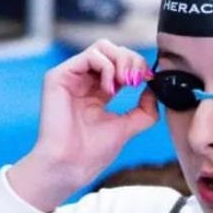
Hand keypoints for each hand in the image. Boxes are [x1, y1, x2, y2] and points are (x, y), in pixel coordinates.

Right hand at [8, 40, 158, 210]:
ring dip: (122, 61)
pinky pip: (90, 55)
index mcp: (98, 91)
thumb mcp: (128, 127)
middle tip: (138, 80)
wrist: (71, 166)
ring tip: (126, 83)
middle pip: (113, 49)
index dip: (138, 66)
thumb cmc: (93, 152)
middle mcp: (83, 81)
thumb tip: (153, 89)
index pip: (121, 63)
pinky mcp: (59, 76)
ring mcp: (71, 77)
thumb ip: (144, 109)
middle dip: (132, 60)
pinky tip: (110, 89)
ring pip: (102, 46)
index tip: (149, 80)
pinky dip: (107, 67)